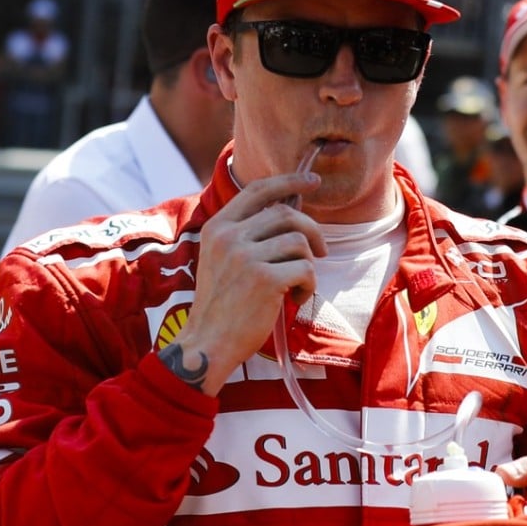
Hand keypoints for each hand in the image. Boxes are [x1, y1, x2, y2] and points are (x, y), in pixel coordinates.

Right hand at [166, 171, 325, 394]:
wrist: (206, 344)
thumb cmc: (221, 306)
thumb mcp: (221, 259)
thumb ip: (246, 234)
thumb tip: (290, 213)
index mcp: (218, 227)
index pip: (258, 190)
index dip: (289, 181)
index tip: (312, 181)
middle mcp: (229, 236)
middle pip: (287, 214)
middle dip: (312, 231)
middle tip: (320, 251)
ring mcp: (246, 257)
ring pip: (300, 242)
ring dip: (307, 265)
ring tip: (295, 286)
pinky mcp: (264, 279)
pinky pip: (306, 269)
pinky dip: (308, 286)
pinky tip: (294, 299)